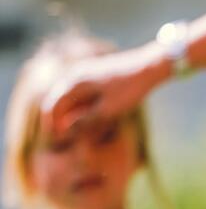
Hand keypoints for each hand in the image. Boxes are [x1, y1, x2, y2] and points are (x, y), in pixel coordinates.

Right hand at [40, 44, 168, 137]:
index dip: (53, 124)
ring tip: (78, 132)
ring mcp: (85, 74)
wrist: (148, 68)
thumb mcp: (109, 109)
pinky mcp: (96, 76)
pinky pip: (82, 94)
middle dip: (61, 120)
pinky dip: (82, 107)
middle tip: (66, 139)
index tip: (58, 140)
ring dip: (72, 114)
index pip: (54, 105)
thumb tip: (68, 129)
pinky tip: (90, 119)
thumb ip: (87, 119)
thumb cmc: (129, 89)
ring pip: (71, 98)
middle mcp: (76, 75)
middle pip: (60, 101)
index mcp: (75, 82)